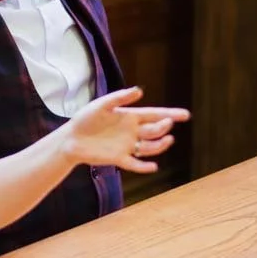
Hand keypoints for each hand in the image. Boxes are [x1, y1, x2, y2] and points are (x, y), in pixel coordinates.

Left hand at [60, 88, 188, 173]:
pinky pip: (136, 164)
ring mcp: (127, 146)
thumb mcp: (102, 105)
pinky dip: (145, 166)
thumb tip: (140, 91)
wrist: (71, 139)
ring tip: (167, 140)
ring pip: (150, 147)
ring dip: (160, 145)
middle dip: (164, 127)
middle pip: (155, 130)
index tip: (185, 114)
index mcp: (130, 116)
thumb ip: (120, 98)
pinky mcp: (119, 159)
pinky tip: (153, 166)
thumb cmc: (85, 119)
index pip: (154, 115)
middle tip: (167, 123)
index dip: (170, 114)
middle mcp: (132, 131)